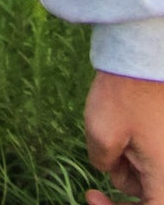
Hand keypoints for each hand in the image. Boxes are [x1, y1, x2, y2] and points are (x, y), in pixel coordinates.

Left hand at [85, 71, 163, 202]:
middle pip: (148, 192)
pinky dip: (136, 145)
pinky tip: (125, 122)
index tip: (91, 195)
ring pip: (149, 172)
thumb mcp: (102, 134)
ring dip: (129, 159)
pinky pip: (153, 154)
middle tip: (107, 153)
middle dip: (124, 177)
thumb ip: (104, 163)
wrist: (141, 54)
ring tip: (120, 126)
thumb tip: (110, 165)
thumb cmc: (125, 93)